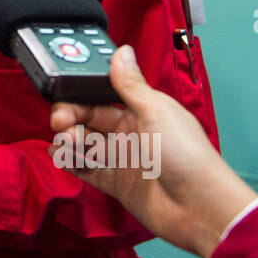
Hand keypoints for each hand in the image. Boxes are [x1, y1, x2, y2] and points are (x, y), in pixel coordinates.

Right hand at [49, 45, 256, 257]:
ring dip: (69, 139)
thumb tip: (122, 50)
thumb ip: (131, 84)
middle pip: (90, 117)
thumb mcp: (155, 111)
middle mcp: (131, 131)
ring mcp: (123, 157)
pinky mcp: (116, 183)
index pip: (104, 94)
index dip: (82, 92)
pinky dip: (71, 162)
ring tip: (66, 142)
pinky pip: (86, 169)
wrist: (198, 207)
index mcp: (143, 109)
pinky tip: (59, 156)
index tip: (64, 91)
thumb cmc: (184, 154)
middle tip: (60, 121)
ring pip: (85, 142)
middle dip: (71, 116)